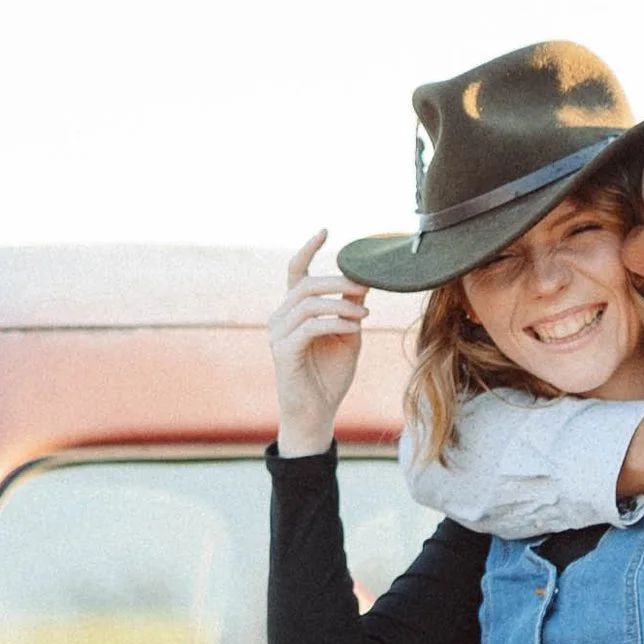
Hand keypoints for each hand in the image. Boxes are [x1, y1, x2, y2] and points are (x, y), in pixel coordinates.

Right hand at [269, 233, 370, 454]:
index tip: (326, 230)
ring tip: (363, 315)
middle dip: (339, 281)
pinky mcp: (283, 352)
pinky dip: (336, 323)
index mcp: (294, 310)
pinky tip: (355, 329)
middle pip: (307, 284)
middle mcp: (281, 317)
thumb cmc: (330, 375)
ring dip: (341, 305)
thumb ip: (351, 308)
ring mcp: (279, 334)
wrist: (317, 413)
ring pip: (309, 303)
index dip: (308, 248)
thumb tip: (363, 280)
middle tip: (364, 287)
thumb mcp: (347, 335)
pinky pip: (310, 327)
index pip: (297, 271)